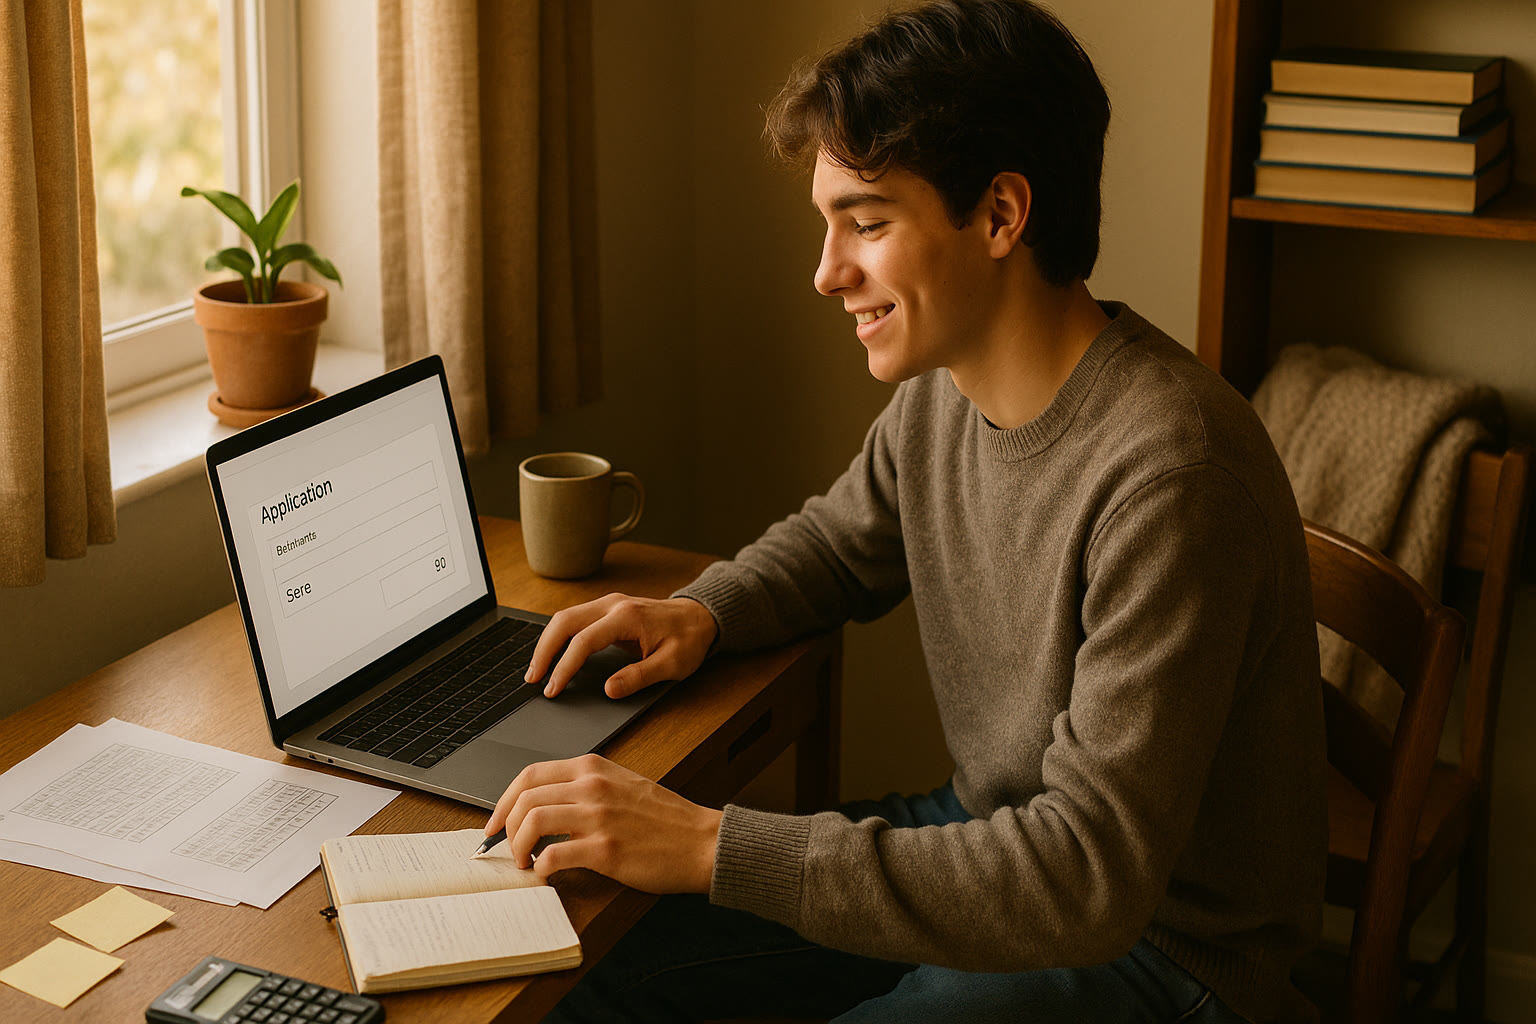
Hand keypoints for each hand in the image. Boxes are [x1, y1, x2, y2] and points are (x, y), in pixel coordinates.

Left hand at [485, 754, 721, 893]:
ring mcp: (599, 817)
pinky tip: (547, 874)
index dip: (503, 801)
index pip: (530, 774)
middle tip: (509, 849)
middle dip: (505, 828)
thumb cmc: (665, 819)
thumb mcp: (622, 784)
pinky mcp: (606, 849)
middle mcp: (593, 786)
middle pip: (524, 798)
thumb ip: (585, 786)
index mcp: (594, 768)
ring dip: (518, 847)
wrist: (701, 842)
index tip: (494, 824)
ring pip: (532, 822)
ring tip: (526, 862)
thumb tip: (542, 805)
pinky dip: (540, 867)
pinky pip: (553, 854)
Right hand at [525, 594, 717, 698]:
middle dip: (543, 651)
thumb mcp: (672, 664)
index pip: (583, 641)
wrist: (701, 616)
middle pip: (564, 622)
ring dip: (547, 642)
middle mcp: (612, 605)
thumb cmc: (689, 639)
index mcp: (626, 617)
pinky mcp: (608, 608)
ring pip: (565, 617)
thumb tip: (609, 690)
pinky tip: (553, 654)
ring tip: (536, 671)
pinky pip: (575, 619)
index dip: (564, 667)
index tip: (553, 689)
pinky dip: (559, 636)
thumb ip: (639, 677)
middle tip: (533, 679)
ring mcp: (608, 604)